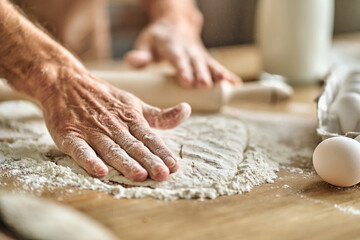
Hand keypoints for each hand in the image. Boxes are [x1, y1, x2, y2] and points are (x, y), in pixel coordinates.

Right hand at [40, 67, 190, 181]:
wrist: (66, 82)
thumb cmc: (104, 97)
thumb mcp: (134, 103)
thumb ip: (159, 115)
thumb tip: (186, 111)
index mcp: (130, 118)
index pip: (149, 138)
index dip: (162, 152)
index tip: (174, 166)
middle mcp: (113, 125)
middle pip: (133, 145)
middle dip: (149, 160)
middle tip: (162, 175)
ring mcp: (91, 130)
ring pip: (111, 148)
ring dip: (125, 162)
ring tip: (139, 176)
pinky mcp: (70, 135)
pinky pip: (80, 149)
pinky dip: (89, 159)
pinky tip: (99, 171)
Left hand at [125, 19, 240, 87]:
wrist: (175, 23)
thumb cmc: (158, 38)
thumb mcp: (146, 42)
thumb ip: (140, 54)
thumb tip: (132, 61)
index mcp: (171, 45)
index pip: (176, 58)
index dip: (182, 69)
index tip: (186, 81)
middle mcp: (187, 49)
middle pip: (195, 62)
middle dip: (200, 73)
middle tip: (204, 85)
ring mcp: (198, 53)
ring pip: (209, 63)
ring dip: (217, 73)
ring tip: (225, 83)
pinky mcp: (205, 58)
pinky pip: (217, 65)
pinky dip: (226, 74)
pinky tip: (235, 83)